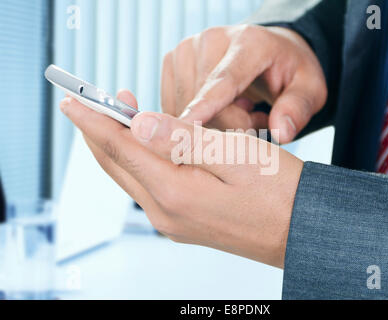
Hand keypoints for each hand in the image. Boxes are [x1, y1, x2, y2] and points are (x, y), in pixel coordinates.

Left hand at [60, 90, 302, 267]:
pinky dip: (141, 163)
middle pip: (119, 165)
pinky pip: (150, 187)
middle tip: (89, 104)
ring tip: (122, 117)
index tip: (73, 101)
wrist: (302, 233)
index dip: (95, 120)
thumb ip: (183, 139)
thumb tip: (139, 124)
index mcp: (175, 192)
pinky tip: (151, 148)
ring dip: (121, 146)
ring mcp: (175, 222)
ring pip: (132, 176)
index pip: (121, 148)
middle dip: (100, 132)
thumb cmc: (279, 193)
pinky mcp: (186, 223)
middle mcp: (167, 213)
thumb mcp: (236, 155)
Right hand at [162, 24, 326, 143]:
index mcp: (250, 42)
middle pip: (204, 101)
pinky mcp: (172, 63)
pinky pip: (174, 107)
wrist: (269, 52)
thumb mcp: (310, 89)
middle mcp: (212, 39)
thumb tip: (281, 132)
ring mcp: (187, 49)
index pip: (225, 80)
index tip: (188, 124)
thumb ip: (298, 108)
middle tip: (257, 119)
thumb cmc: (289, 73)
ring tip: (241, 109)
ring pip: (184, 107)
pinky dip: (195, 118)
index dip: (207, 105)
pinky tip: (219, 109)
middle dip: (230, 126)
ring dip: (212, 124)